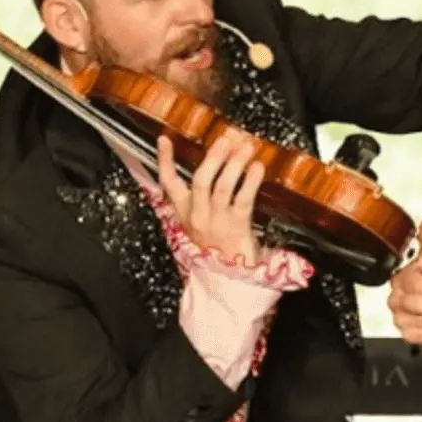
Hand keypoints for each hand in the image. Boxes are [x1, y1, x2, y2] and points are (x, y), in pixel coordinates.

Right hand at [157, 132, 263, 267]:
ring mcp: (216, 221)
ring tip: (245, 148)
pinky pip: (243, 200)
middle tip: (226, 139)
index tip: (164, 140)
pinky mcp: (236, 227)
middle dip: (214, 157)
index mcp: (185, 213)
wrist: (227, 282)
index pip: (168, 184)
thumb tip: (216, 170)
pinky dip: (250, 181)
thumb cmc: (217, 249)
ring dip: (234, 164)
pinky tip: (257, 168)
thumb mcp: (200, 225)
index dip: (165, 161)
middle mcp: (198, 215)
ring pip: (221, 187)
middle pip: (201, 180)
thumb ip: (200, 203)